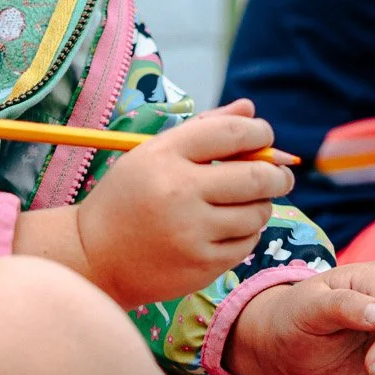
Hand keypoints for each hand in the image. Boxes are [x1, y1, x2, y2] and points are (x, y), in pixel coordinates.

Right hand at [22, 100, 294, 307]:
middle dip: (278, 174)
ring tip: (243, 205)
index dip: (259, 132)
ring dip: (260, 206)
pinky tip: (225, 230)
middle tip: (280, 175)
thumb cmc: (129, 197)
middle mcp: (179, 192)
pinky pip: (247, 243)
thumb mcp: (154, 154)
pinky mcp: (201, 264)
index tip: (265, 136)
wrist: (95, 256)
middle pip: (256, 176)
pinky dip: (245, 234)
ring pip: (257, 213)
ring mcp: (192, 232)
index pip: (231, 133)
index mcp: (164, 156)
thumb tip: (250, 109)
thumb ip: (204, 128)